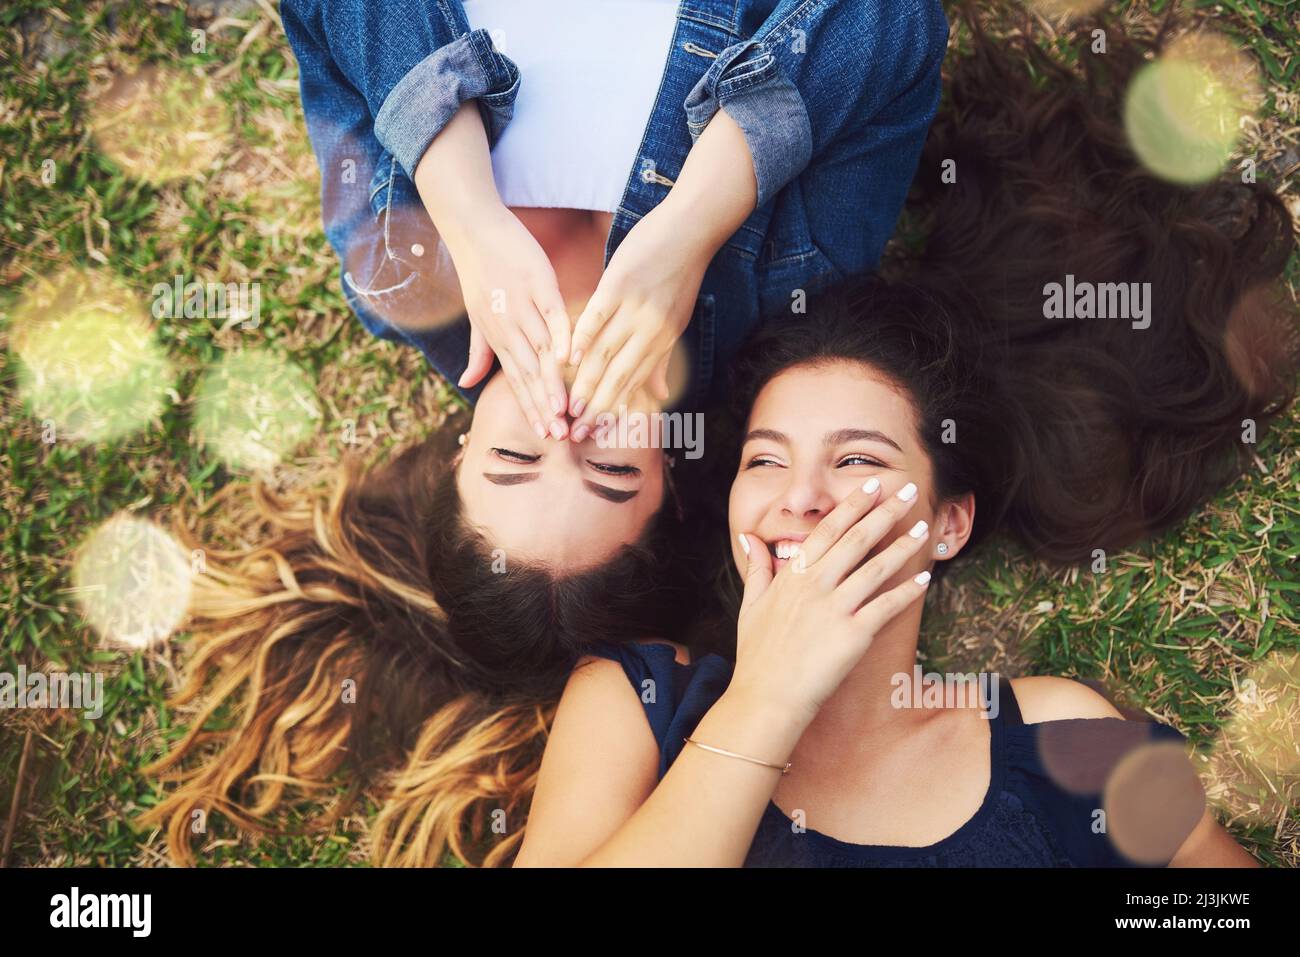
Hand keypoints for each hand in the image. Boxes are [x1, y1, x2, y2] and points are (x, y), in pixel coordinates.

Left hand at [446, 204, 572, 438]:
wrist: (472, 228)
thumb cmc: (478, 271)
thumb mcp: (476, 316)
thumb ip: (478, 352)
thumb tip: (466, 384)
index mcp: (497, 336)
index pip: (516, 380)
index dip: (531, 408)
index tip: (546, 435)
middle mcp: (508, 326)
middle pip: (528, 373)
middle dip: (543, 406)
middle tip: (559, 435)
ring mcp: (523, 305)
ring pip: (540, 351)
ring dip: (552, 382)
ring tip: (565, 409)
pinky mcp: (538, 283)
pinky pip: (552, 314)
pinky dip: (561, 335)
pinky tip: (568, 358)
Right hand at [565, 202, 706, 441]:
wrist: (691, 229)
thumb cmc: (680, 274)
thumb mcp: (676, 321)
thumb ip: (662, 359)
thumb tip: (661, 397)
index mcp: (663, 341)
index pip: (633, 384)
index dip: (611, 411)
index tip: (593, 433)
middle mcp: (650, 330)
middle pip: (617, 377)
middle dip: (595, 409)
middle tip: (575, 433)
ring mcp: (635, 308)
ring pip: (605, 353)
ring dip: (585, 383)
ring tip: (568, 407)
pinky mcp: (620, 284)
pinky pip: (598, 316)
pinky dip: (583, 336)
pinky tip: (569, 357)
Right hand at [729, 481, 933, 727]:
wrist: (766, 698)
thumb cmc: (758, 654)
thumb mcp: (751, 604)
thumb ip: (757, 567)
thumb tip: (749, 537)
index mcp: (793, 575)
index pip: (827, 529)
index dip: (852, 505)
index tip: (870, 484)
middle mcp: (815, 585)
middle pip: (857, 539)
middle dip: (885, 511)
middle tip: (907, 490)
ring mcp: (835, 609)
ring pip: (876, 568)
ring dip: (903, 546)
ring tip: (924, 527)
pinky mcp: (854, 635)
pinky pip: (887, 607)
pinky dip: (907, 592)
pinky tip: (925, 579)